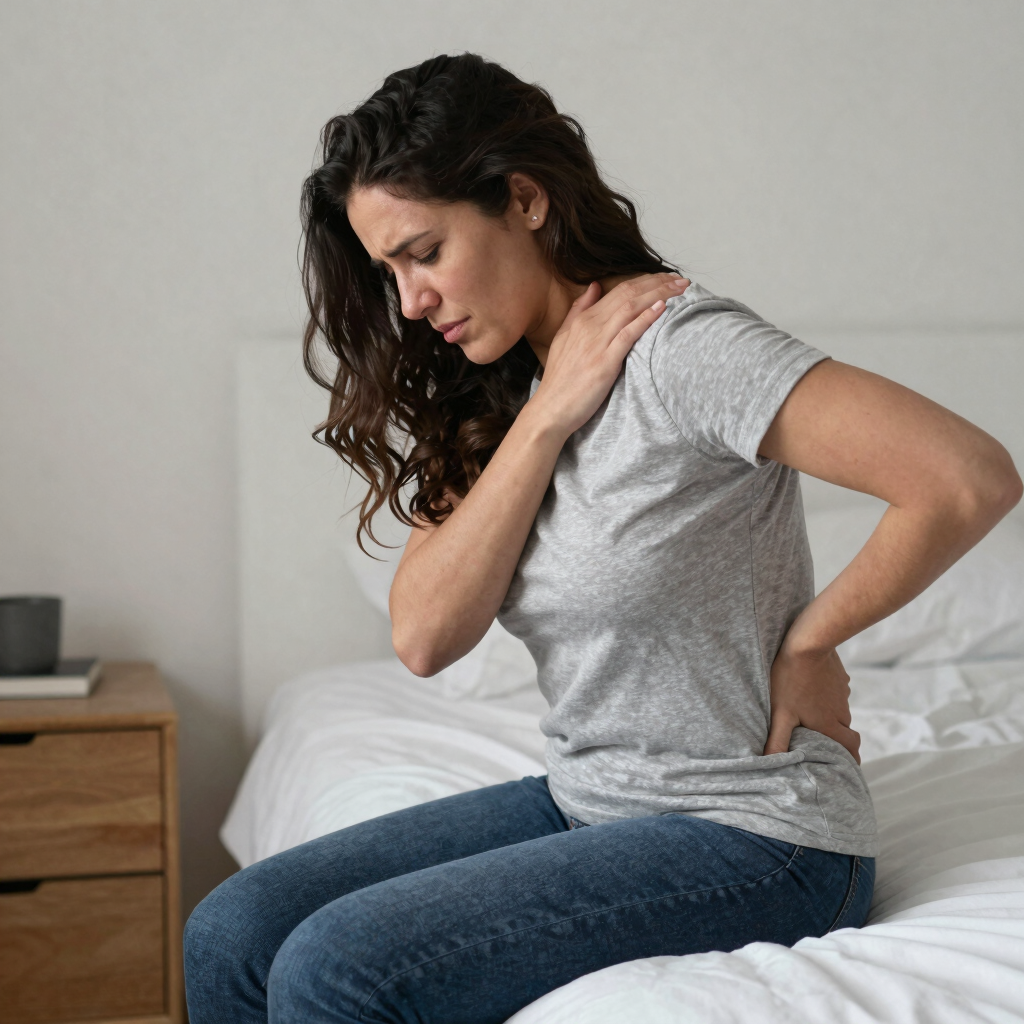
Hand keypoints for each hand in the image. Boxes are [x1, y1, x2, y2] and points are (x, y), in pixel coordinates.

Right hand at [532, 273, 688, 438]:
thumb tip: (595, 287)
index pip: (619, 290)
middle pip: (628, 294)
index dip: (646, 281)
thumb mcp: (563, 337)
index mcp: (582, 319)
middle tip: (681, 280)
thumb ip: (578, 310)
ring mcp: (597, 343)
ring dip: (658, 294)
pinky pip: (627, 334)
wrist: (551, 409)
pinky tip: (661, 307)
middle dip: (658, 283)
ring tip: (680, 288)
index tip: (666, 278)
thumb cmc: (560, 380)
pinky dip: (645, 319)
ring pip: (631, 308)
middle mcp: (590, 326)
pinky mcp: (604, 362)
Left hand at [763, 644, 860, 763]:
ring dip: (830, 716)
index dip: (852, 758)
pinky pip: (836, 692)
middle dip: (837, 739)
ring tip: (810, 714)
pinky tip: (811, 690)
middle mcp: (841, 711)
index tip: (850, 765)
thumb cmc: (791, 680)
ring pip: (839, 711)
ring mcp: (842, 692)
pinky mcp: (840, 677)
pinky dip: (827, 697)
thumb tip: (769, 764)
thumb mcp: (781, 713)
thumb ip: (778, 741)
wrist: (808, 644)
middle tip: (823, 742)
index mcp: (830, 724)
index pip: (851, 747)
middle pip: (844, 730)